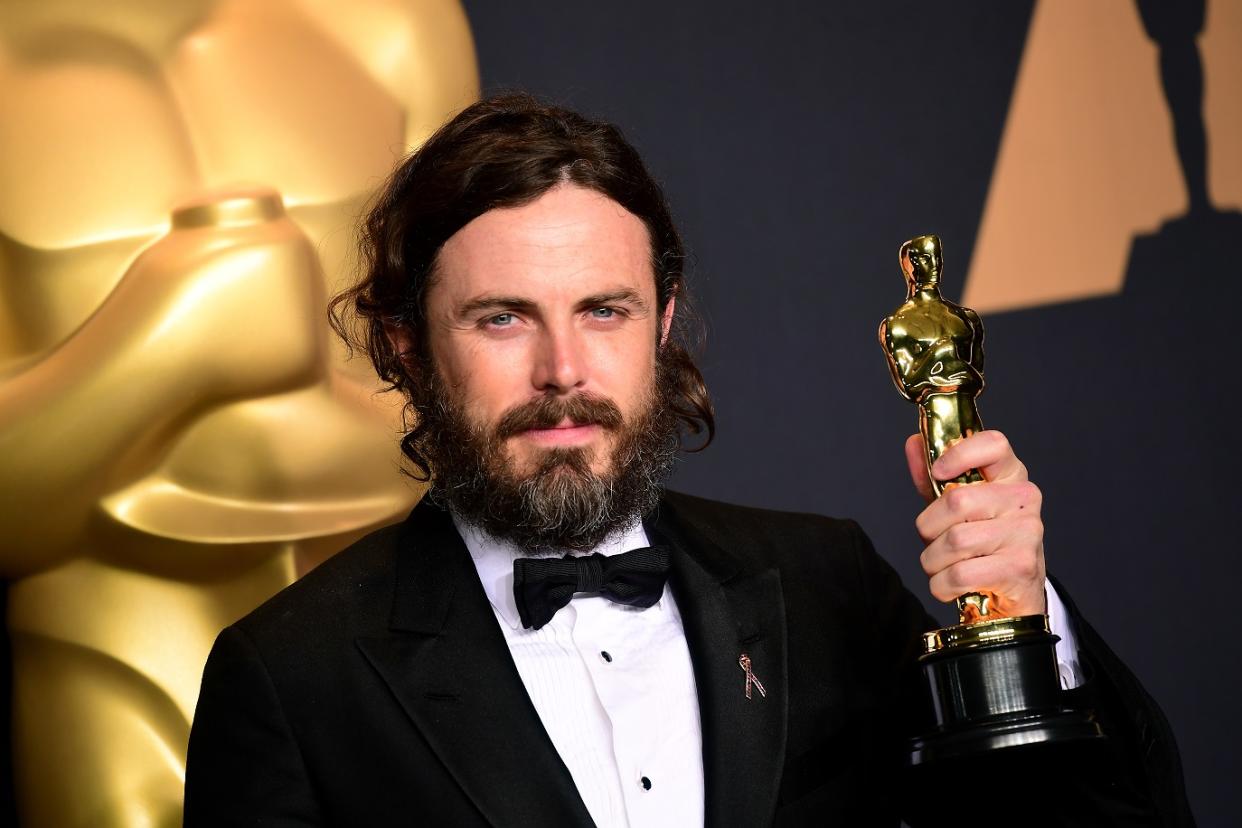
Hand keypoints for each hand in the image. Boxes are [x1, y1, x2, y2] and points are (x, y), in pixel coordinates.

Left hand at [905, 430, 1046, 616]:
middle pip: (957, 501)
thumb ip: (933, 478)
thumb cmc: (980, 545)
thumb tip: (914, 443)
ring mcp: (1026, 533)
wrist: (1014, 596)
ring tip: (944, 565)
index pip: (994, 444)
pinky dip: (942, 585)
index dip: (960, 453)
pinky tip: (951, 585)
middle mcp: (1023, 499)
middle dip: (929, 527)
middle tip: (935, 540)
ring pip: (955, 541)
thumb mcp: (956, 509)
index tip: (939, 472)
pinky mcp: (1020, 567)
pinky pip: (960, 574)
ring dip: (933, 560)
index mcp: (1010, 476)